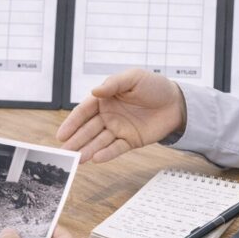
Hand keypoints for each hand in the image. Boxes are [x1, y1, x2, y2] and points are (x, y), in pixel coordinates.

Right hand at [56, 68, 185, 163]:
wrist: (177, 102)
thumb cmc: (154, 86)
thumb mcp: (133, 78)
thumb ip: (113, 84)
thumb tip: (94, 92)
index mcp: (105, 99)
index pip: (84, 111)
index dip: (72, 123)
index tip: (61, 134)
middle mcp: (108, 115)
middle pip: (88, 129)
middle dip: (75, 140)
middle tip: (63, 152)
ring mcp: (118, 129)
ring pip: (99, 141)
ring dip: (87, 150)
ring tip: (76, 159)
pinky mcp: (130, 141)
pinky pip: (116, 148)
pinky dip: (106, 154)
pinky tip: (96, 159)